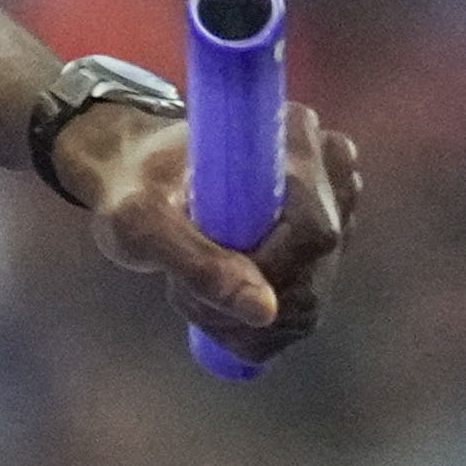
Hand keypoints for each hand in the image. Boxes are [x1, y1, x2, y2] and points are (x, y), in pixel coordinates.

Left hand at [48, 95, 361, 366]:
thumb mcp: (144, 225)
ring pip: (312, 294)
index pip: (314, 233)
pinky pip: (307, 302)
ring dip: (247, 322)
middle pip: (317, 269)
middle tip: (184, 297)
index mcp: (293, 139)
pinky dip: (259, 326)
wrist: (137, 179)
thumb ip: (199, 264)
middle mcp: (327, 166)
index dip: (266, 276)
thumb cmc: (133, 189)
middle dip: (246, 305)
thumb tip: (265, 312)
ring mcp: (333, 205)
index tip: (200, 285)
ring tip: (193, 295)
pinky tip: (218, 309)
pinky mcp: (324, 238)